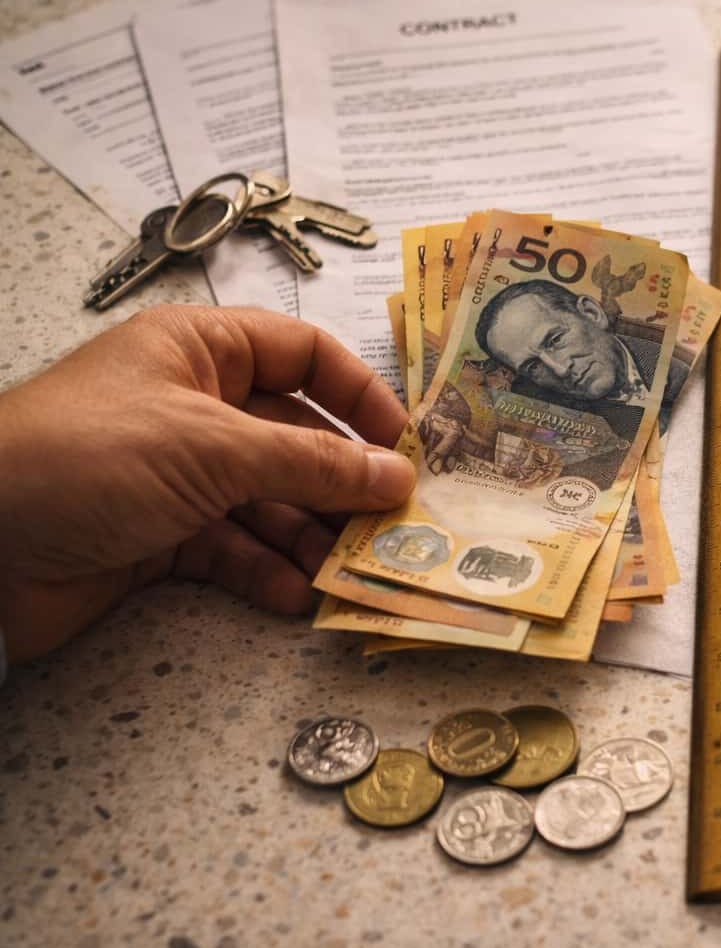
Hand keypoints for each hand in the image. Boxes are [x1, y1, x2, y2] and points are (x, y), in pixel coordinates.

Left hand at [0, 306, 415, 663]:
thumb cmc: (86, 459)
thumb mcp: (211, 447)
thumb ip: (313, 463)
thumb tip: (397, 476)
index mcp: (199, 351)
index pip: (303, 356)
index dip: (359, 396)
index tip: (406, 446)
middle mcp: (193, 407)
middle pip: (295, 437)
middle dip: (344, 482)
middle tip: (395, 524)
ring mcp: (176, 475)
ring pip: (270, 501)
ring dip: (312, 536)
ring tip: (352, 570)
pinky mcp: (158, 538)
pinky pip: (232, 550)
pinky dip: (266, 572)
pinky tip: (295, 596)